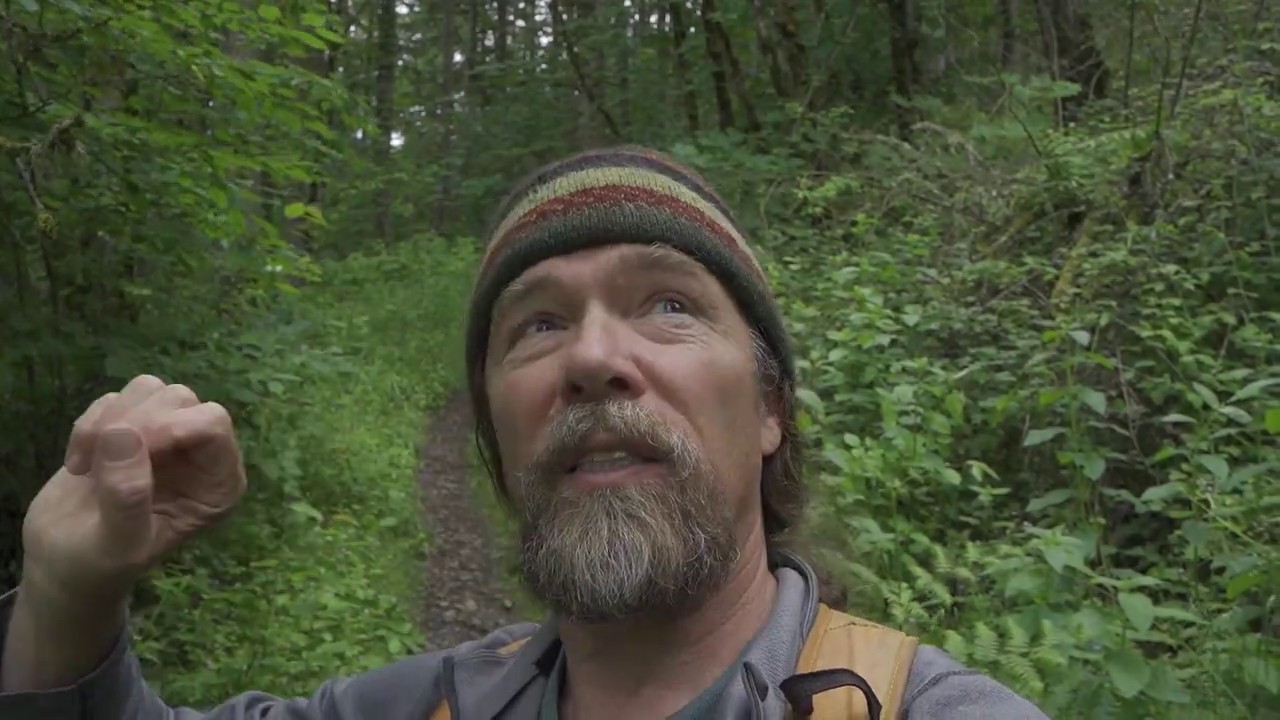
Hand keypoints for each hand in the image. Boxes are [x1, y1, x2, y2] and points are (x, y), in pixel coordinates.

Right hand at [20, 374, 246, 609]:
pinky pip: (118, 397)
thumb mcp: (117, 543)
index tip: (125, 453)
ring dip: (109, 420)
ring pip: (151, 390)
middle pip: (182, 400)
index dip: (168, 427)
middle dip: (134, 423)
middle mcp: (201, 454)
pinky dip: (91, 422)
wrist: (64, 560)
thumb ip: (127, 495)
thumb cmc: (99, 563)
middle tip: (96, 464)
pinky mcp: (133, 426)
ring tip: (86, 465)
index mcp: (217, 484)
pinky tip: (79, 463)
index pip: (213, 425)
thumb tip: (122, 433)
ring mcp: (167, 436)